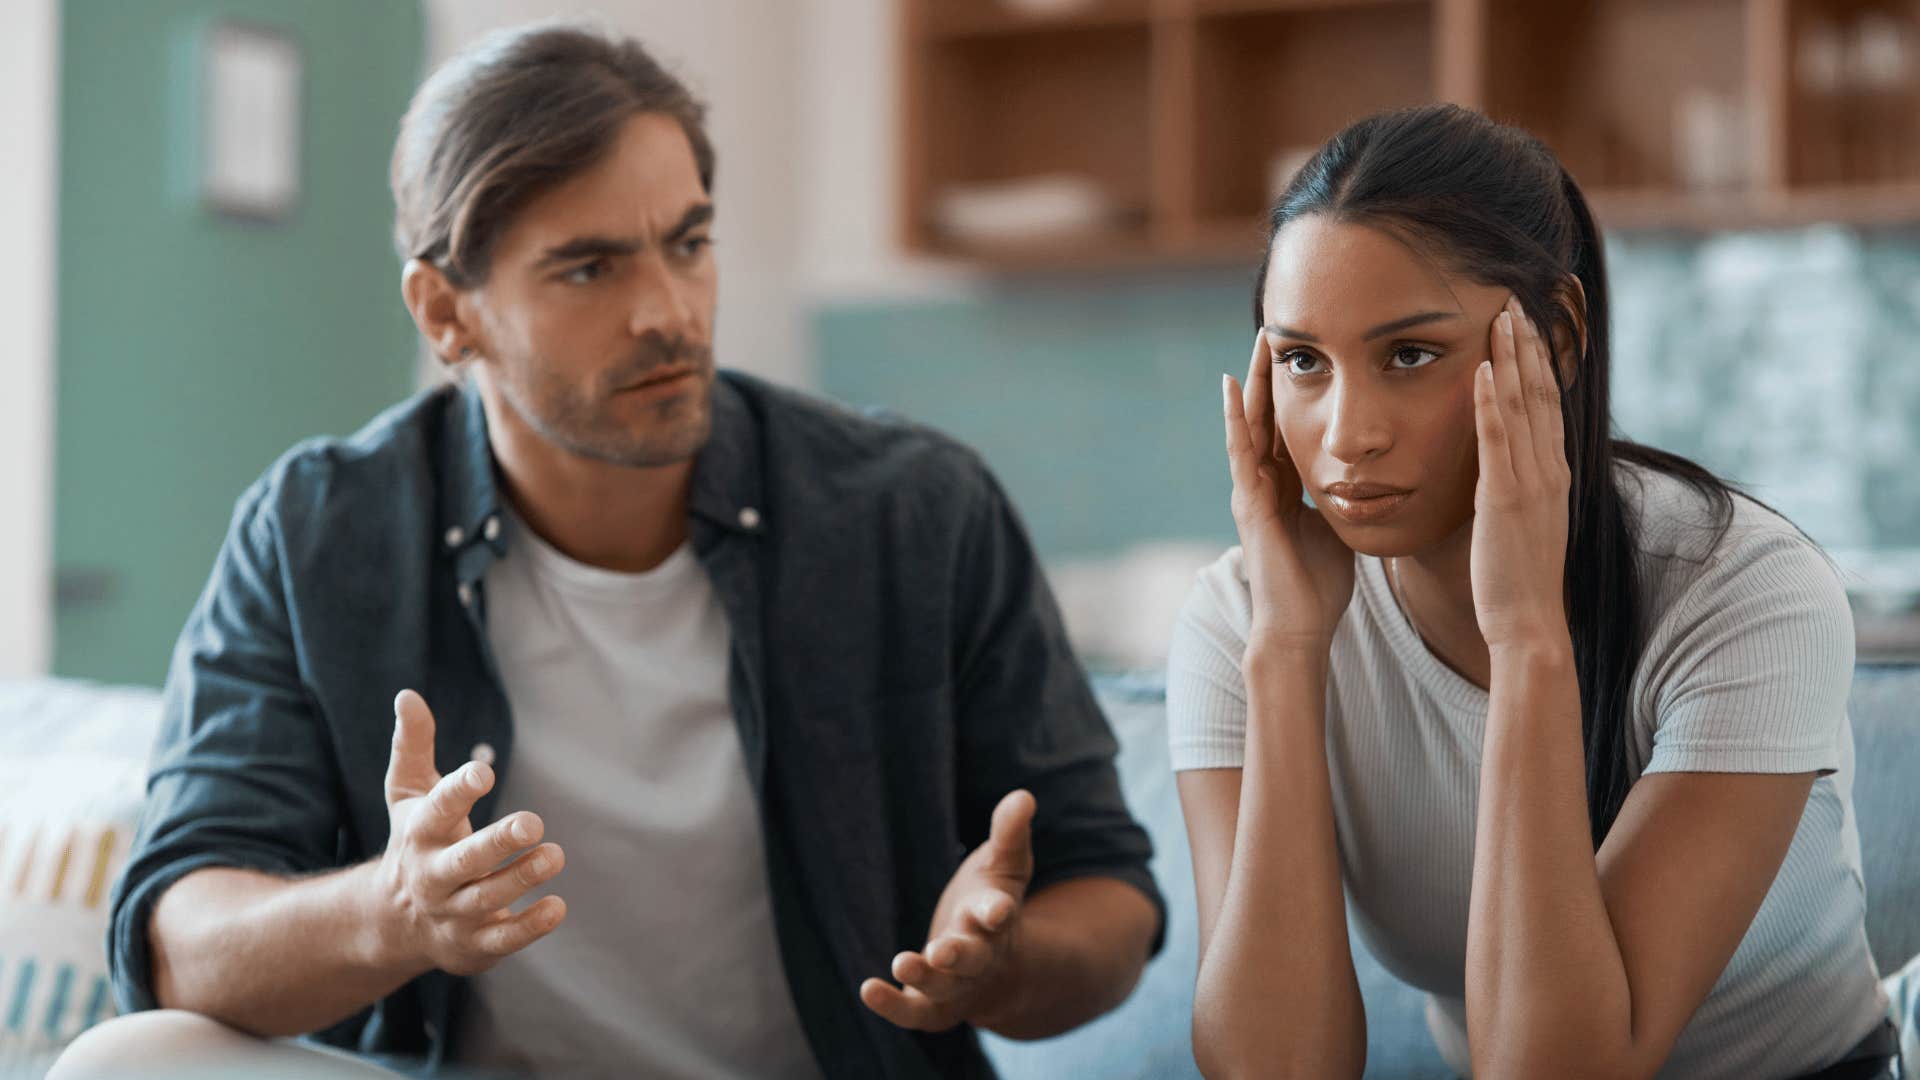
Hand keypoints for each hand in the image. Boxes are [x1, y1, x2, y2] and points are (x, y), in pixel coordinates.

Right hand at [372, 689, 566, 976]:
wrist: (393, 922)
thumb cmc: (415, 841)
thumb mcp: (409, 794)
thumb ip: (413, 745)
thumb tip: (408, 695)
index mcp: (420, 834)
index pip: (437, 810)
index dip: (458, 791)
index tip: (483, 772)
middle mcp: (433, 876)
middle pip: (464, 862)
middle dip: (497, 844)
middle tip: (534, 822)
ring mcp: (452, 913)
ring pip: (487, 899)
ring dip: (522, 877)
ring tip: (553, 854)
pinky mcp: (473, 944)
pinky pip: (502, 940)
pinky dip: (529, 926)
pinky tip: (556, 906)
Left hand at [860, 790, 1034, 1032]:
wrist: (994, 968)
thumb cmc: (990, 903)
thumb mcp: (1003, 866)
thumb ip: (1009, 833)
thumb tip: (1023, 795)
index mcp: (997, 920)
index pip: (1000, 914)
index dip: (997, 911)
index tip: (995, 908)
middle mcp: (980, 956)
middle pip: (973, 959)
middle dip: (960, 954)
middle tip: (942, 950)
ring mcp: (956, 984)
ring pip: (943, 988)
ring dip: (925, 976)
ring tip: (901, 962)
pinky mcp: (931, 1005)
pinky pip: (913, 1012)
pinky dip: (893, 1006)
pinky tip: (867, 989)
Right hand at [1223, 333, 1355, 653]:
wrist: (1301, 626)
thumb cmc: (1320, 586)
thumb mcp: (1339, 528)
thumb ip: (1344, 500)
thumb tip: (1372, 479)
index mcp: (1285, 488)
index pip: (1287, 428)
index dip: (1292, 390)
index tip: (1304, 352)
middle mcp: (1263, 484)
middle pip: (1265, 416)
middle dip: (1270, 374)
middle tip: (1276, 329)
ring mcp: (1251, 492)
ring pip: (1250, 424)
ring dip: (1253, 382)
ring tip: (1258, 341)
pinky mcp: (1250, 503)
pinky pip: (1241, 452)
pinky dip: (1236, 417)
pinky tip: (1232, 386)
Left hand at [1469, 297, 1571, 650]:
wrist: (1528, 622)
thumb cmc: (1517, 577)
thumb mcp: (1521, 519)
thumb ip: (1515, 485)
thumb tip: (1500, 466)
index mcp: (1552, 473)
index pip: (1548, 403)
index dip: (1540, 361)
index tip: (1529, 323)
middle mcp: (1548, 469)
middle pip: (1541, 392)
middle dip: (1529, 344)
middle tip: (1516, 299)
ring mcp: (1530, 482)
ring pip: (1524, 406)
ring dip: (1513, 357)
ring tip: (1502, 315)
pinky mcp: (1504, 498)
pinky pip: (1498, 441)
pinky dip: (1492, 402)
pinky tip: (1484, 370)